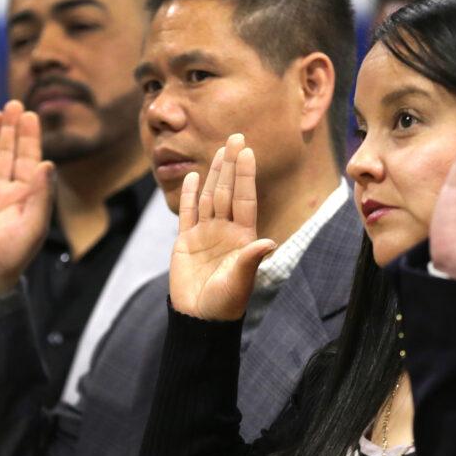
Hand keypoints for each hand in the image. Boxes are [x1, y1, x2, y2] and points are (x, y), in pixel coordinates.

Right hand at [0, 100, 54, 297]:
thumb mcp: (33, 227)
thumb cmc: (11, 258)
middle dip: (12, 129)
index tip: (30, 114)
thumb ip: (41, 195)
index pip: (29, 159)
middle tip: (14, 103)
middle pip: (9, 154)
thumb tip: (47, 163)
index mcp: (26, 197)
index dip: (30, 137)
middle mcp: (6, 193)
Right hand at [169, 134, 276, 320]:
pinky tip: (192, 176)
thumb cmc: (225, 303)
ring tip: (220, 150)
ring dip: (214, 173)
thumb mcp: (240, 280)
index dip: (246, 175)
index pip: (244, 199)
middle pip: (228, 190)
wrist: (200, 318)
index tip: (248, 152)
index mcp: (243, 237)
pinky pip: (188, 213)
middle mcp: (226, 231)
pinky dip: (189, 195)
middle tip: (236, 137)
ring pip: (210, 196)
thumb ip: (251, 259)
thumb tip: (269, 242)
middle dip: (232, 164)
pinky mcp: (186, 242)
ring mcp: (206, 234)